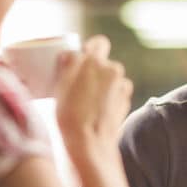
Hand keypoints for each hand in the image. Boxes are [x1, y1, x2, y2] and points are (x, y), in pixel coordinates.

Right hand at [55, 35, 132, 152]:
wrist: (90, 143)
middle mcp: (113, 70)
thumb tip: (73, 53)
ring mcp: (122, 87)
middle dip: (94, 71)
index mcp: (95, 62)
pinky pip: (116, 93)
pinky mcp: (126, 102)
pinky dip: (108, 98)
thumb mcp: (60, 85)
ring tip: (87, 101)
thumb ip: (69, 62)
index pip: (99, 42)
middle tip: (78, 85)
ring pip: (111, 79)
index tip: (82, 58)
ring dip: (102, 85)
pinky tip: (97, 110)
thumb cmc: (70, 115)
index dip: (90, 49)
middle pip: (104, 64)